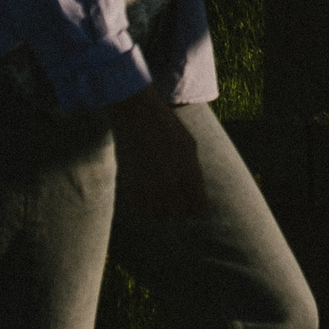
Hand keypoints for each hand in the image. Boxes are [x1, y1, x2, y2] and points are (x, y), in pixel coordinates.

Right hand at [107, 89, 208, 218]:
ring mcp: (149, 185)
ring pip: (159, 215)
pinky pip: (141, 209)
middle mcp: (170, 182)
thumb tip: (195, 196)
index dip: (197, 207)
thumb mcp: (189, 145)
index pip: (198, 208)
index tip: (193, 201)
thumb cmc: (166, 127)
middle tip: (177, 197)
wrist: (135, 114)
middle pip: (179, 215)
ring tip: (161, 193)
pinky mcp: (130, 185)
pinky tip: (147, 191)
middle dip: (180, 208)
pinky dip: (145, 204)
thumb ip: (194, 173)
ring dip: (162, 208)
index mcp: (188, 172)